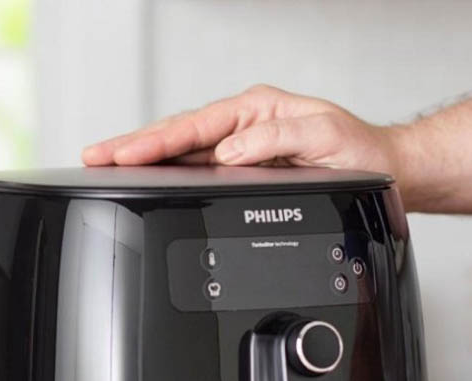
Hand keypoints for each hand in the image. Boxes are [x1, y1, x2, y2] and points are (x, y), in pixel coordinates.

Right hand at [81, 84, 404, 178]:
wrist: (377, 170)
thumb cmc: (356, 151)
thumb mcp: (323, 136)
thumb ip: (275, 139)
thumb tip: (228, 151)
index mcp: (256, 112)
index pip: (195, 127)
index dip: (157, 141)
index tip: (125, 153)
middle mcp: (242, 127)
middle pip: (178, 135)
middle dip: (134, 146)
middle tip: (94, 155)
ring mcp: (239, 148)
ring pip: (182, 152)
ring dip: (144, 159)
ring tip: (107, 164)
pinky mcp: (241, 169)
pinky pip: (197, 168)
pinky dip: (168, 172)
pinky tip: (148, 177)